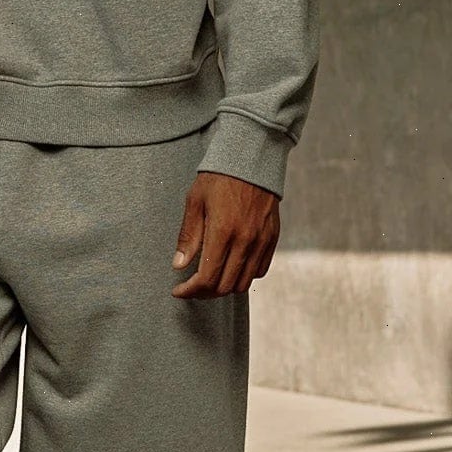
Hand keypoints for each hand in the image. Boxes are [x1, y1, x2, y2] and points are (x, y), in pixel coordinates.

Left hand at [172, 171, 279, 296]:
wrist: (252, 159)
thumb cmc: (218, 178)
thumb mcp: (195, 202)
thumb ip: (188, 237)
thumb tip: (179, 266)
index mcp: (223, 231)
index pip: (207, 277)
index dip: (190, 290)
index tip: (178, 291)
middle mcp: (245, 240)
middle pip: (225, 286)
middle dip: (204, 292)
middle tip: (191, 287)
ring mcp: (262, 240)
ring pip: (244, 282)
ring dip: (225, 286)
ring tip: (211, 279)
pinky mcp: (272, 238)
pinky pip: (260, 270)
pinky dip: (244, 275)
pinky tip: (231, 267)